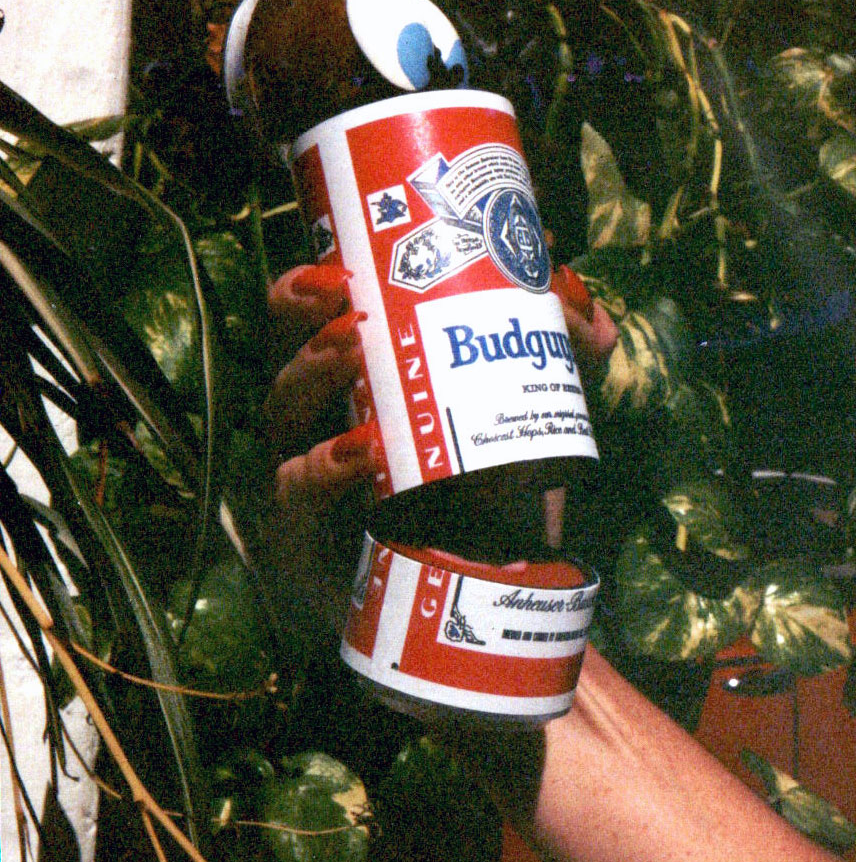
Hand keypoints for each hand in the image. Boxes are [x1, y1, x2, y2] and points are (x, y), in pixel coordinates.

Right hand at [263, 261, 618, 518]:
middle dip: (297, 307)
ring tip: (351, 344)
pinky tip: (362, 449)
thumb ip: (563, 358)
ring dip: (310, 370)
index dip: (315, 280)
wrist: (492, 608)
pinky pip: (295, 496)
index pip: (313, 318)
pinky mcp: (303, 541)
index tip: (350, 253)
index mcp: (360, 385)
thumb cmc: (494, 505)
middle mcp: (321, 423)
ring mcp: (305, 480)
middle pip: (282, 348)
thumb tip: (570, 291)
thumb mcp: (539, 417)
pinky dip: (324, 466)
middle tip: (342, 288)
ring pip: (281, 412)